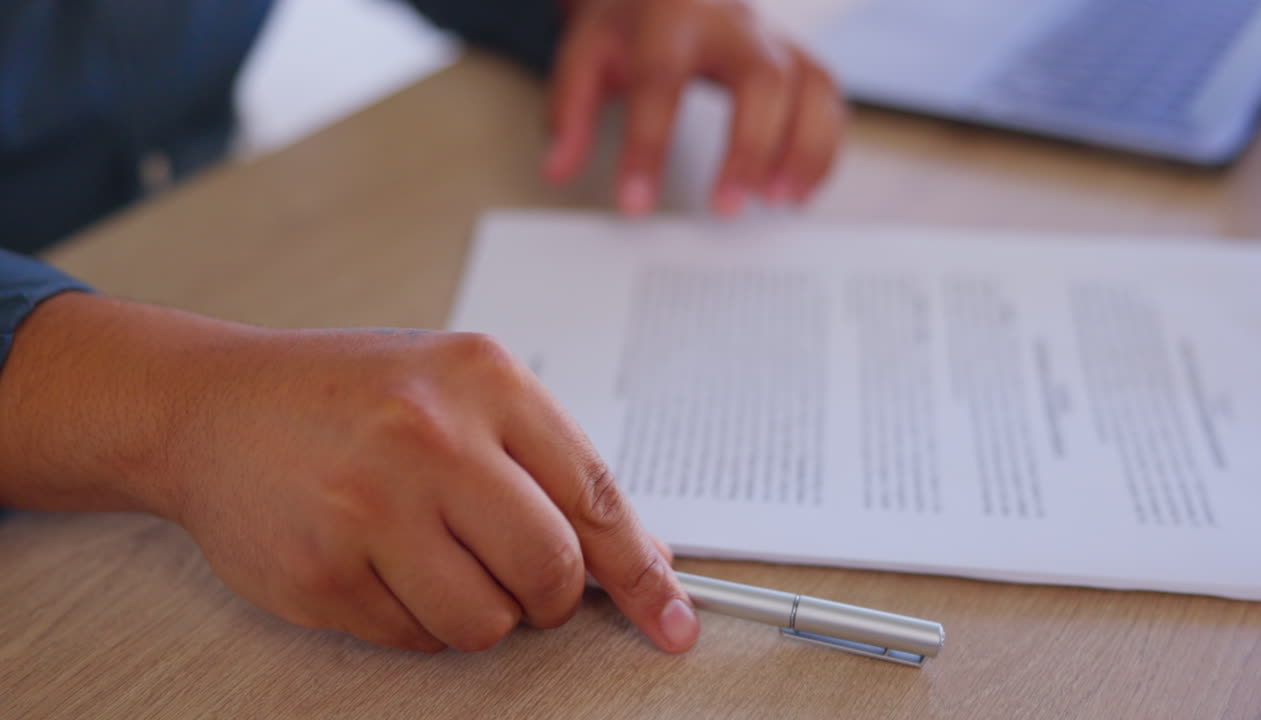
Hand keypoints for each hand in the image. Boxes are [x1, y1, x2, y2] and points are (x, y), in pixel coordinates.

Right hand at [0, 294, 698, 652]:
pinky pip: (416, 639)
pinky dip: (416, 619)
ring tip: (435, 557)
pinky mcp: (322, 573)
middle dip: (551, 596)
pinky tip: (381, 563)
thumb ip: (544, 463)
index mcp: (483, 380)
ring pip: (487, 622)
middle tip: (525, 581)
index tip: (671, 618)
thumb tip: (627, 557)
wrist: (215, 405)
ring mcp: (370, 509)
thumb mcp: (458, 391)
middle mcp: (429, 438)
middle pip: (551, 570)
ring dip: (479, 611)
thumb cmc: (351, 397)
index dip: (643, 572)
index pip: (595, 496)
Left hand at [544, 0, 846, 216]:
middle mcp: (733, 24)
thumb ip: (568, 110)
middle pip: (761, 78)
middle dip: (748, 147)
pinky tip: (798, 191)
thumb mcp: (586, 55)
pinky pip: (829, 100)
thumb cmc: (631, 28)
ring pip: (809, 85)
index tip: (635, 203)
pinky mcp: (800, 61)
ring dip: (801, 148)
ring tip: (778, 202)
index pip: (661, 81)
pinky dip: (822, 148)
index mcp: (670, 18)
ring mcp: (774, 40)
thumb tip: (557, 169)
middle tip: (726, 208)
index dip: (647, 145)